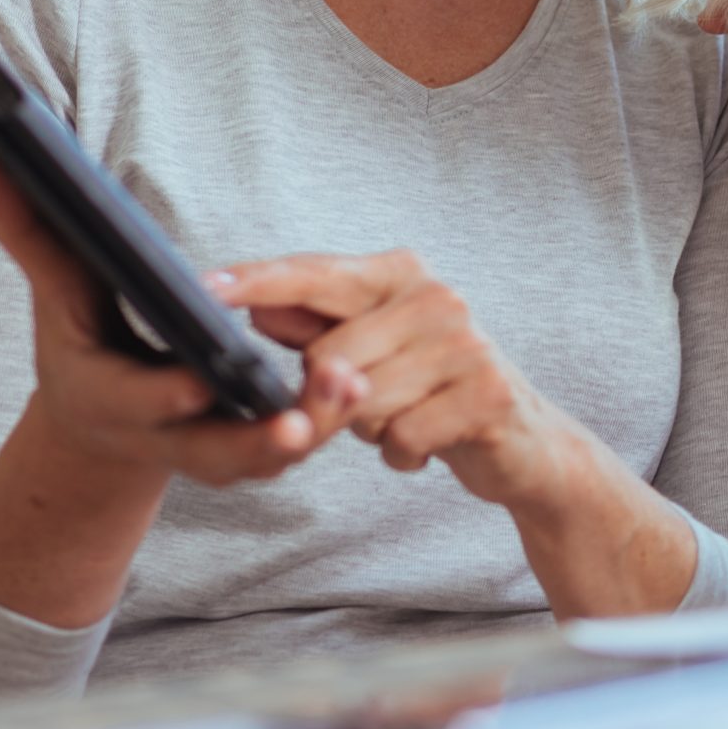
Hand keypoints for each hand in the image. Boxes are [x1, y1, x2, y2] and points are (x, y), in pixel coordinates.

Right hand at [0, 156, 362, 486]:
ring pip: (264, 456)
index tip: (202, 381)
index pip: (138, 398)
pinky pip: (293, 446)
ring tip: (353, 390)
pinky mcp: (251, 451)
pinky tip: (364, 386)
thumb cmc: (81, 340)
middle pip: (210, 450)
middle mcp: (163, 434)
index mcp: (109, 396)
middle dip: (255, 440)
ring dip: (312, 428)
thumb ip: (26, 229)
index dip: (167, 394)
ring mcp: (211, 450)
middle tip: (299, 425)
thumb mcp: (53, 291)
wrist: (102, 425)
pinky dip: (329, 422)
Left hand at [211, 251, 594, 510]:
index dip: (257, 280)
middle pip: (326, 357)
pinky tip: (429, 443)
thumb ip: (316, 326)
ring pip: (361, 404)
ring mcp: (467, 343)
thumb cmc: (431, 388)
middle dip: (332, 397)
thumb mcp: (372, 351)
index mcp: (401, 273)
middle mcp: (437, 296)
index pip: (316, 274)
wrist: (524, 440)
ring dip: (372, 429)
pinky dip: (403, 454)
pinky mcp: (487, 393)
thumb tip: (258, 305)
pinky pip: (401, 438)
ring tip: (407, 418)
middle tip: (372, 403)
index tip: (203, 288)